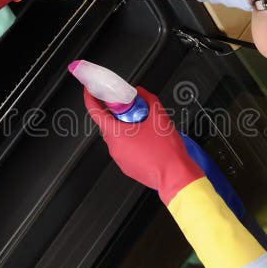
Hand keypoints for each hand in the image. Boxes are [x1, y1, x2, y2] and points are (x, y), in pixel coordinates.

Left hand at [84, 86, 202, 203]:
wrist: (175, 176)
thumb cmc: (166, 152)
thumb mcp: (159, 117)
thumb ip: (148, 99)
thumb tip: (140, 93)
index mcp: (117, 134)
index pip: (94, 112)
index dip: (91, 98)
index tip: (91, 91)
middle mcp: (114, 147)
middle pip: (107, 124)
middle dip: (117, 114)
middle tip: (130, 108)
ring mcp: (119, 159)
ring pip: (116, 137)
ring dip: (125, 129)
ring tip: (143, 127)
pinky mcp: (126, 167)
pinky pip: (123, 150)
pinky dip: (130, 142)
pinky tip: (146, 141)